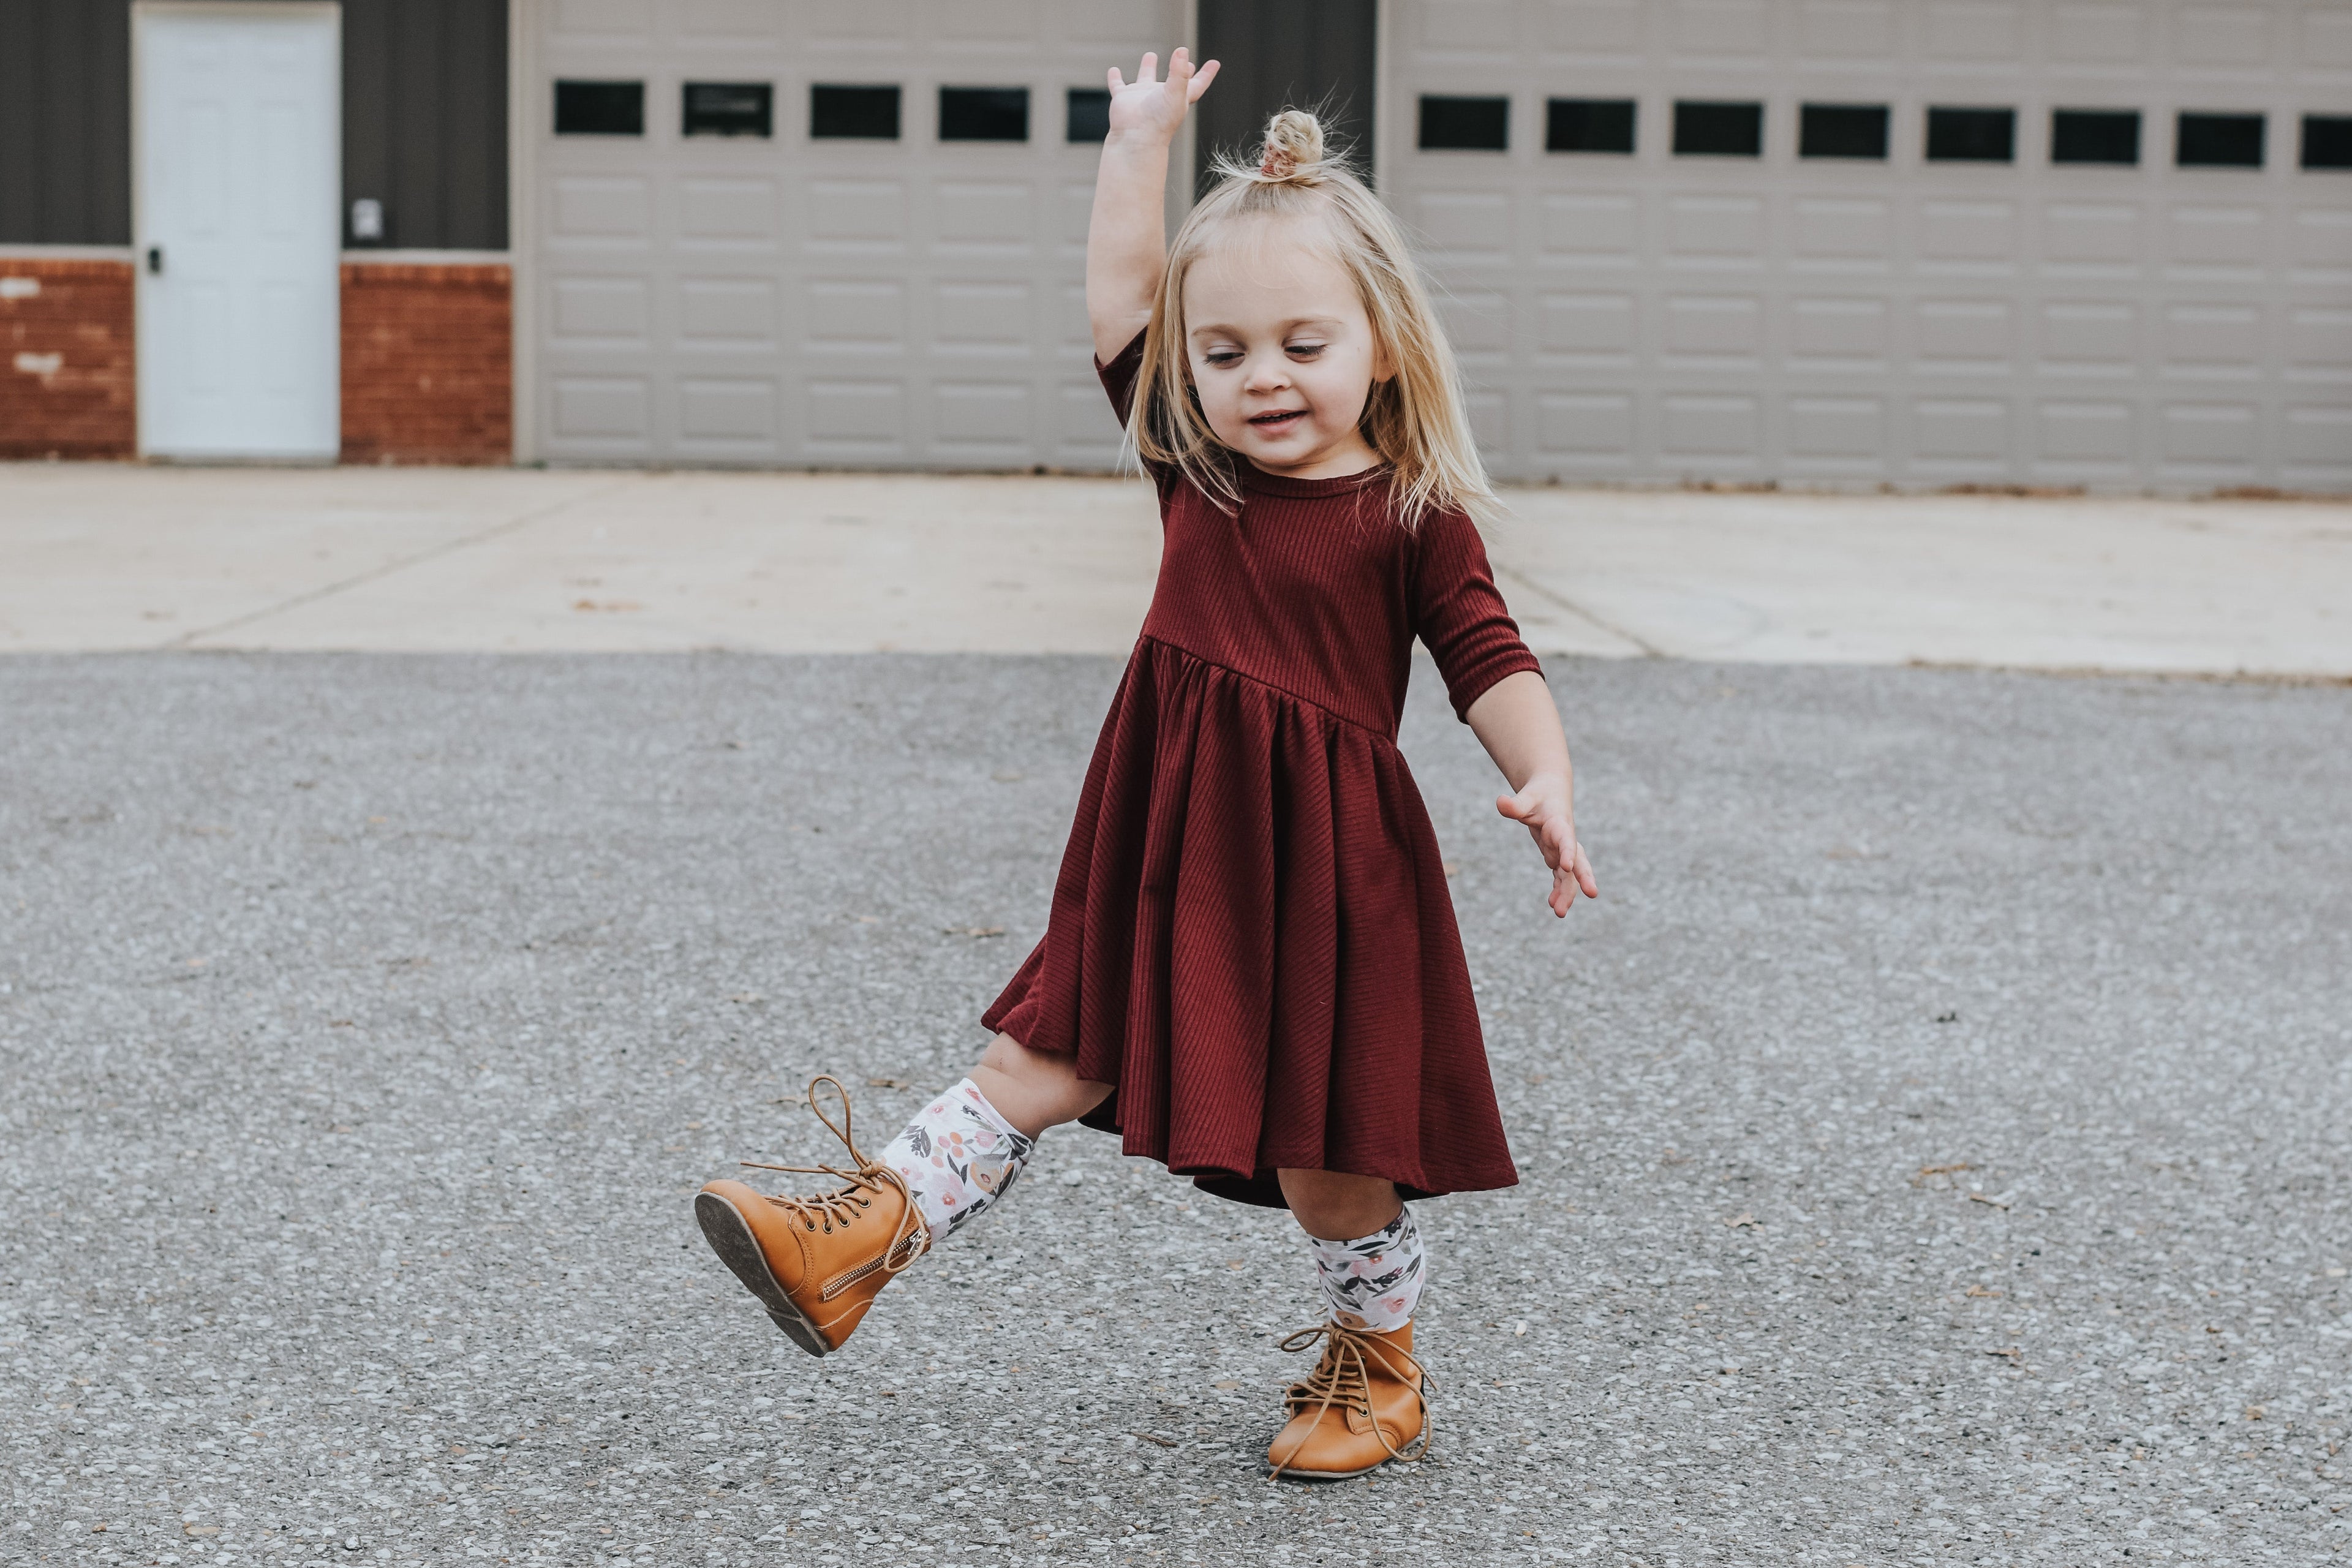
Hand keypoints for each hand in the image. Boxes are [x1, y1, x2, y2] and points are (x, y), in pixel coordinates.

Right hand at [1105, 47, 1218, 144]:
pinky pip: (1118, 85)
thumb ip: (1179, 72)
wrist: (1135, 137)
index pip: (1197, 83)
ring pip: (1145, 79)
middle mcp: (1161, 96)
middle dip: (1179, 70)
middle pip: (1173, 80)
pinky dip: (1115, 78)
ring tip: (1150, 55)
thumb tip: (1182, 50)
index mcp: (1179, 98)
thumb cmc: (1159, 120)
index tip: (1215, 63)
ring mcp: (1142, 97)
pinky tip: (1114, 70)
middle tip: (1184, 59)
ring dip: (1148, 67)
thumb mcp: (1175, 93)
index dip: (1206, 74)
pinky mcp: (1124, 99)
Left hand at [1495, 773, 1597, 917]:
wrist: (1550, 793)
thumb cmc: (1538, 794)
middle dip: (1583, 878)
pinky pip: (1560, 877)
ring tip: (1559, 912)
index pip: (1567, 839)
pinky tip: (1552, 905)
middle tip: (1592, 893)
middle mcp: (1566, 840)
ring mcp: (1563, 851)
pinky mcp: (1557, 857)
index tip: (1567, 866)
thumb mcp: (1526, 797)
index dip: (1568, 851)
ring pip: (1570, 875)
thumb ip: (1515, 804)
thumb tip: (1499, 802)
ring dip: (1567, 893)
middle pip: (1579, 860)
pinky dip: (1558, 890)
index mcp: (1560, 823)